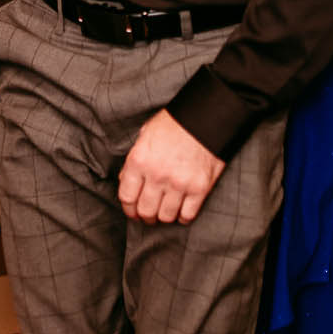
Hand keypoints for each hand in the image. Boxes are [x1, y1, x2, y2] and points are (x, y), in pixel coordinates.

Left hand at [119, 108, 224, 226]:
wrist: (206, 116)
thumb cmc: (174, 124)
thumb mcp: (145, 135)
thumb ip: (134, 161)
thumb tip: (126, 182)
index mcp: (139, 160)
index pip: (127, 197)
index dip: (129, 209)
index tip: (133, 212)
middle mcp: (157, 175)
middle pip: (146, 211)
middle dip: (146, 216)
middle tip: (149, 215)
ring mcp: (179, 183)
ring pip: (166, 217)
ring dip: (165, 217)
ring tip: (166, 211)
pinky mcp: (199, 188)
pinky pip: (188, 215)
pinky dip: (183, 216)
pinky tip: (182, 210)